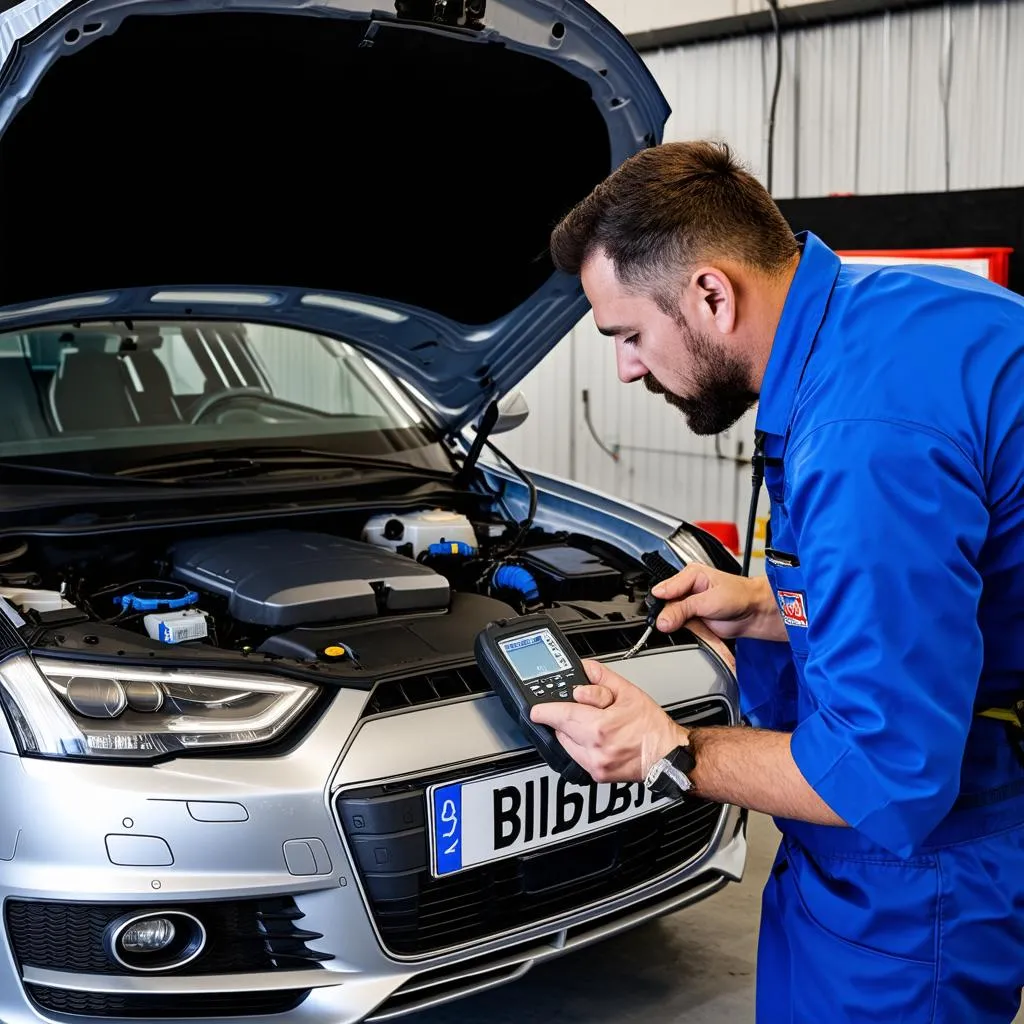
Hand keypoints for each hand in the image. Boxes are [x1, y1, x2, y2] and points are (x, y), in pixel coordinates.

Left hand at [529, 660, 685, 782]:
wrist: (667, 755)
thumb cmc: (652, 726)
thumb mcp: (628, 692)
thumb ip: (602, 678)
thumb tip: (585, 669)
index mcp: (599, 727)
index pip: (560, 716)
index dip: (544, 710)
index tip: (536, 709)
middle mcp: (594, 749)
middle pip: (560, 730)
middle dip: (562, 718)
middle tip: (577, 709)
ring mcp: (595, 764)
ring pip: (566, 745)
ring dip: (570, 733)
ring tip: (592, 724)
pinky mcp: (597, 775)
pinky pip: (576, 757)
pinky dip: (579, 746)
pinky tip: (595, 738)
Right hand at [651, 563, 786, 642]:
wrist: (755, 614)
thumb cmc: (740, 596)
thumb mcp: (708, 600)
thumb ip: (682, 609)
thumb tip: (662, 620)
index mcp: (689, 575)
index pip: (664, 590)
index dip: (661, 604)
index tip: (662, 617)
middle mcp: (687, 590)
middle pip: (666, 607)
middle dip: (672, 618)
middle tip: (681, 623)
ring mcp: (690, 607)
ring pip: (673, 622)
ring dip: (682, 629)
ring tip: (696, 626)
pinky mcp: (694, 622)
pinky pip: (684, 631)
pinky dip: (690, 635)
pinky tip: (699, 633)